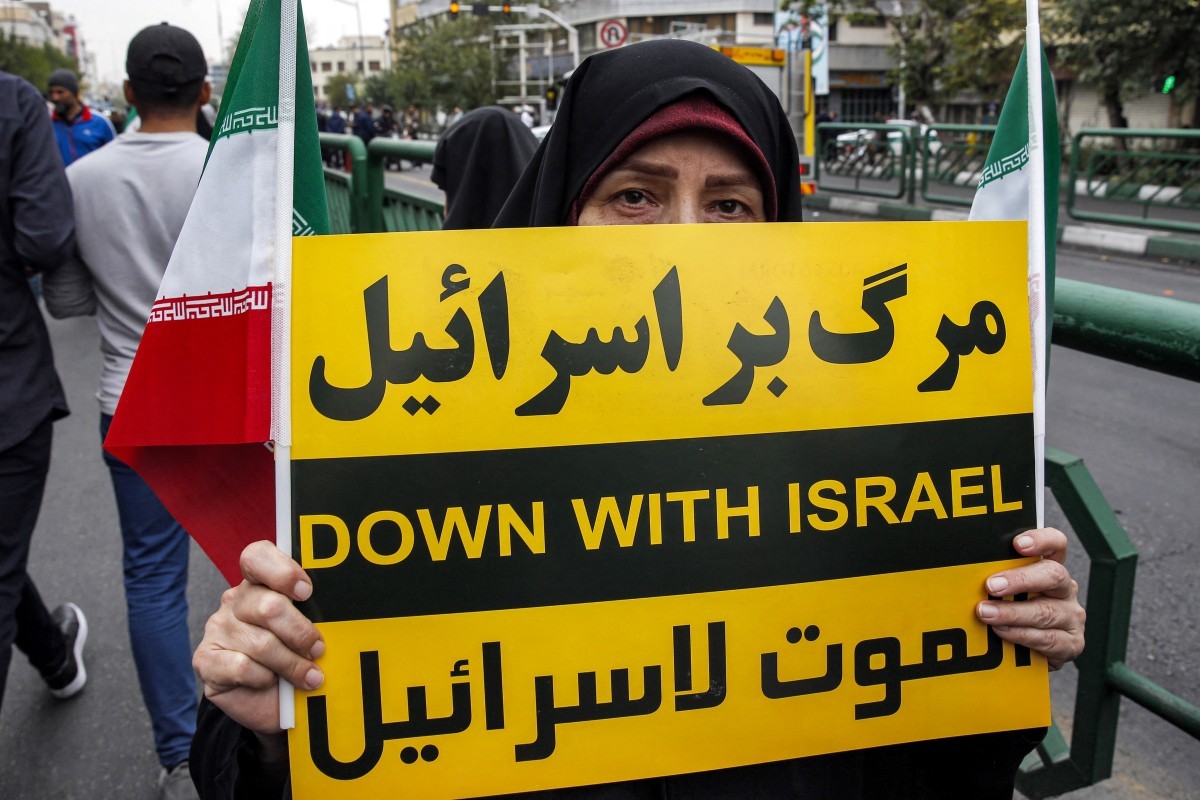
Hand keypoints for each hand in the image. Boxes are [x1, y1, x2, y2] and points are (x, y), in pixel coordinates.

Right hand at [193, 541, 325, 737]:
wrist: (272, 701)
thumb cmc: (295, 657)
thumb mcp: (308, 630)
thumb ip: (315, 614)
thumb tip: (338, 614)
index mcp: (260, 583)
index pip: (257, 557)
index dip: (282, 572)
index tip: (306, 592)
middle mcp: (236, 601)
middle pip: (268, 606)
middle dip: (300, 633)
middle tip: (318, 650)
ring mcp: (218, 629)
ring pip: (261, 643)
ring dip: (291, 664)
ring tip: (309, 676)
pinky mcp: (206, 660)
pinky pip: (242, 667)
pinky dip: (264, 678)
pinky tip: (271, 682)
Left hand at [975, 528, 1084, 670]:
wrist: (1029, 652)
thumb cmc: (1012, 611)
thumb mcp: (1005, 589)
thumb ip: (996, 575)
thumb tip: (964, 568)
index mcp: (1050, 567)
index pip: (1056, 544)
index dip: (1041, 540)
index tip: (1018, 544)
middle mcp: (1065, 589)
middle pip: (1053, 575)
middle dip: (1020, 579)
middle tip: (992, 585)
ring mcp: (1071, 616)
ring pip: (1045, 611)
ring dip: (1011, 612)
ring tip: (986, 613)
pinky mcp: (1071, 643)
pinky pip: (1047, 638)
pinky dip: (1020, 635)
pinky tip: (1001, 631)